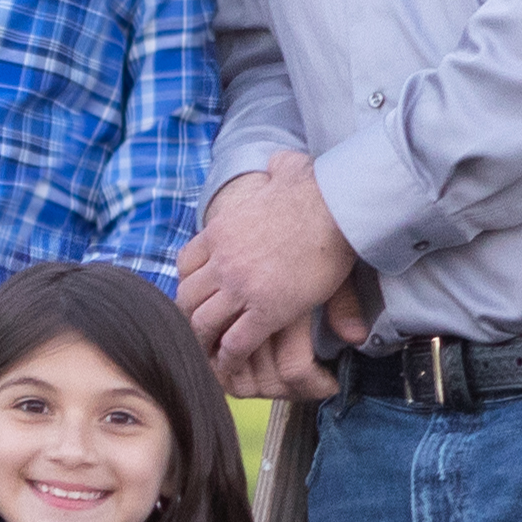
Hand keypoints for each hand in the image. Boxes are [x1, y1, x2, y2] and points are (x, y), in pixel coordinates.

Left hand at [174, 158, 365, 401]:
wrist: (334, 207)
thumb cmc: (318, 189)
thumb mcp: (287, 172)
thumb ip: (278, 168)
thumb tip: (279, 157)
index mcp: (221, 230)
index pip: (187, 262)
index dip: (190, 282)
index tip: (198, 294)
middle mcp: (223, 259)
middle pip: (187, 295)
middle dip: (189, 315)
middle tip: (197, 331)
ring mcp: (240, 286)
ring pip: (204, 322)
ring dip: (204, 341)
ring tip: (209, 356)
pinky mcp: (265, 309)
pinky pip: (236, 341)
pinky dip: (230, 357)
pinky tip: (233, 364)